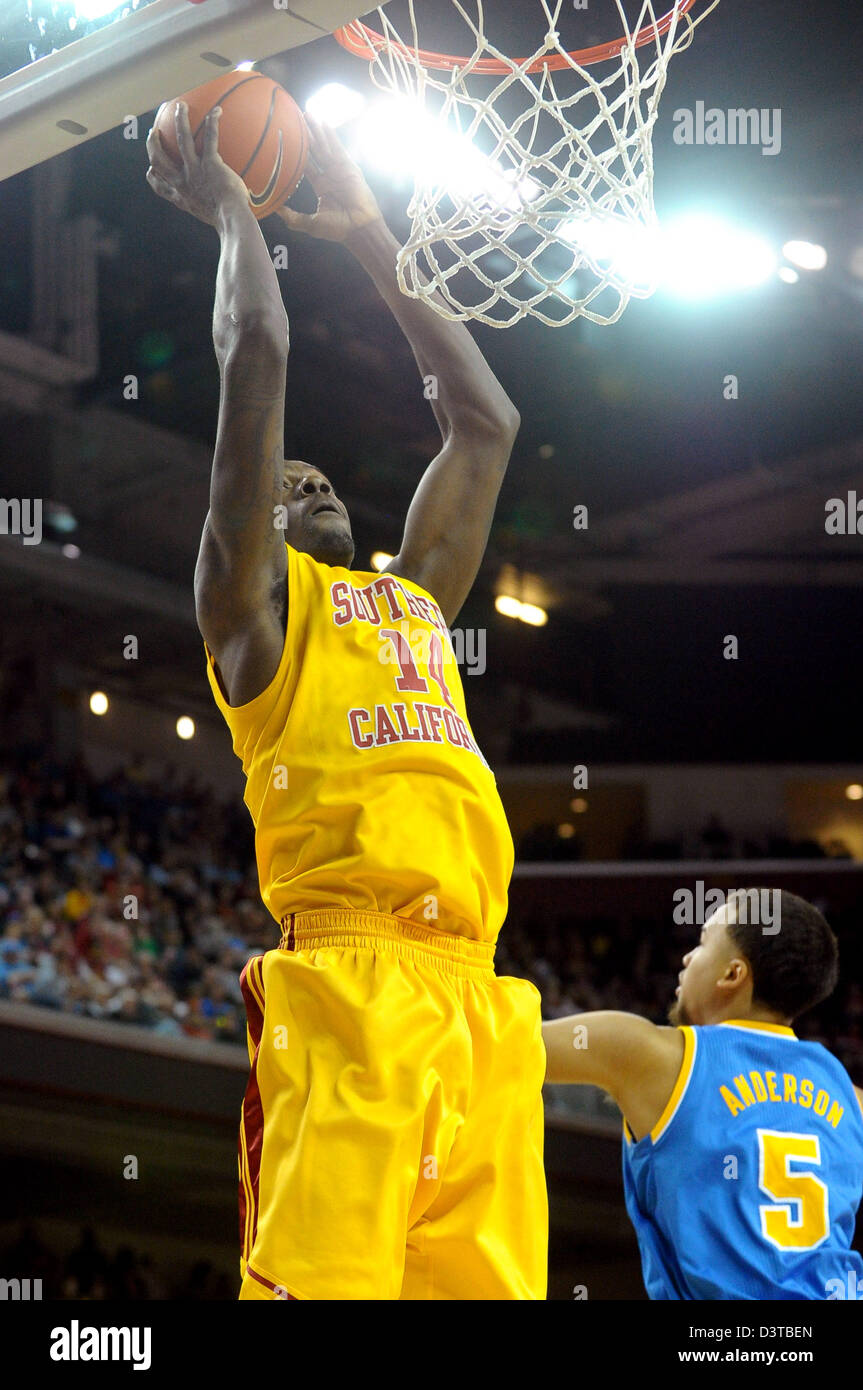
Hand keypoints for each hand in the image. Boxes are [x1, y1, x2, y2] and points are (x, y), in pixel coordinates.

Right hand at [146, 103, 250, 226]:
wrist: (231, 221)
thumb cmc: (228, 224)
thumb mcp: (212, 220)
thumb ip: (213, 210)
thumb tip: (228, 212)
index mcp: (182, 198)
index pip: (160, 186)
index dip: (152, 176)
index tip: (151, 169)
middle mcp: (183, 182)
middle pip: (159, 159)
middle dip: (153, 144)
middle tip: (155, 132)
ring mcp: (195, 170)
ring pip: (181, 139)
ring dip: (180, 120)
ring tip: (180, 107)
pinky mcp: (210, 164)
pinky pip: (210, 138)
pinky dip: (212, 123)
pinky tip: (217, 111)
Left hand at [277, 115, 382, 242]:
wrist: (358, 229)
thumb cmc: (337, 229)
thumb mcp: (310, 224)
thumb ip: (292, 217)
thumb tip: (274, 210)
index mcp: (322, 186)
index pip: (307, 165)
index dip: (297, 152)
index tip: (287, 140)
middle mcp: (330, 175)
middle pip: (315, 151)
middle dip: (306, 135)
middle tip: (294, 118)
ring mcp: (339, 170)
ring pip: (324, 146)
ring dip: (316, 130)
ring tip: (305, 113)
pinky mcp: (348, 167)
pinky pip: (337, 148)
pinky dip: (330, 135)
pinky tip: (322, 122)